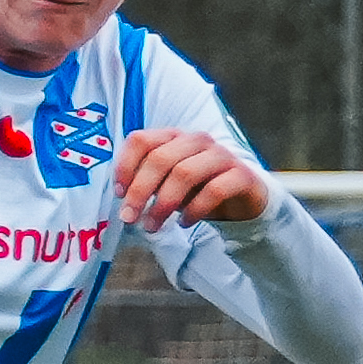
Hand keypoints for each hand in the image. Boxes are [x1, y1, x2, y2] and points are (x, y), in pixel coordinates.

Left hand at [114, 127, 271, 229]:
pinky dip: (194, 209)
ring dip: (163, 204)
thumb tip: (123, 197)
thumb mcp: (168, 185)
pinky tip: (185, 223)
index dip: (125, 166)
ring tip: (153, 226)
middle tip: (129, 218)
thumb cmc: (200, 190)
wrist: (244, 199)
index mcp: (174, 137)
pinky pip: (214, 190)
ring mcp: (220, 155)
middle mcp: (196, 140)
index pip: (141, 140)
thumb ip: (148, 183)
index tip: (119, 193)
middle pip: (160, 158)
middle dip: (140, 191)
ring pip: (184, 173)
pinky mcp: (240, 175)